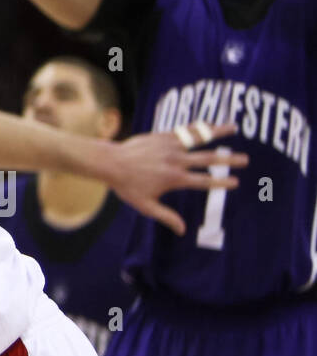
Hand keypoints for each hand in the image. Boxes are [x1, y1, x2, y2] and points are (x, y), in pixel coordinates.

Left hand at [100, 123, 245, 235]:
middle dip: (228, 159)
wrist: (110, 161)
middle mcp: (176, 160)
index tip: (236, 182)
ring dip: (217, 132)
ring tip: (234, 127)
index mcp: (175, 179)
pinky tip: (209, 124)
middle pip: (208, 159)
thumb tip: (183, 231)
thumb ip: (166, 217)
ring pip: (198, 137)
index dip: (221, 182)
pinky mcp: (162, 136)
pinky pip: (184, 130)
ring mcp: (170, 145)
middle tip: (245, 160)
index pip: (204, 182)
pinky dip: (198, 127)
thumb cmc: (126, 186)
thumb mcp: (145, 206)